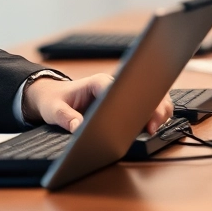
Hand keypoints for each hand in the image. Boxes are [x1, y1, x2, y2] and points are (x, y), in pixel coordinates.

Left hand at [23, 73, 173, 134]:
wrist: (53, 96)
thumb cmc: (54, 100)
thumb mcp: (54, 110)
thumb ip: (65, 118)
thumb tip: (79, 128)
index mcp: (98, 83)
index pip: (121, 87)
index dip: (131, 102)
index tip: (137, 118)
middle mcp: (114, 85)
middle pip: (142, 89)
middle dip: (152, 106)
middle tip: (152, 126)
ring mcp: (122, 93)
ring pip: (149, 96)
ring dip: (158, 109)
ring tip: (156, 127)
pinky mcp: (125, 103)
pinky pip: (146, 105)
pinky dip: (155, 114)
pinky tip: (155, 127)